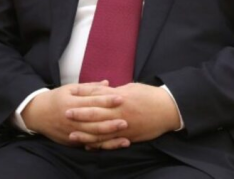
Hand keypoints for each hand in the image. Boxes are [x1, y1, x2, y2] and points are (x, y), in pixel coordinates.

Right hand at [21, 81, 127, 146]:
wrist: (37, 114)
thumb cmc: (56, 98)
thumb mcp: (70, 89)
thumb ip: (89, 87)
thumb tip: (108, 83)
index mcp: (72, 103)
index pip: (92, 102)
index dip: (107, 100)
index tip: (121, 98)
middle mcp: (72, 119)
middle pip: (93, 122)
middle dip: (111, 121)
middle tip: (126, 120)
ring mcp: (71, 131)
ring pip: (92, 135)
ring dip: (109, 135)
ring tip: (124, 133)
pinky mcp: (72, 141)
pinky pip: (89, 144)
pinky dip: (102, 145)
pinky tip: (114, 143)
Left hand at [66, 82, 180, 149]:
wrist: (168, 109)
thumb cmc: (150, 95)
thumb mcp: (132, 88)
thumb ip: (115, 91)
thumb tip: (102, 90)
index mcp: (120, 98)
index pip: (97, 97)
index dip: (83, 98)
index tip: (71, 98)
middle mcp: (120, 112)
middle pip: (95, 114)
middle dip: (79, 115)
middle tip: (65, 114)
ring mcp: (124, 126)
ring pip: (100, 132)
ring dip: (85, 133)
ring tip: (72, 134)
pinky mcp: (129, 136)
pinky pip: (111, 143)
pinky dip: (99, 145)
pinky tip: (89, 146)